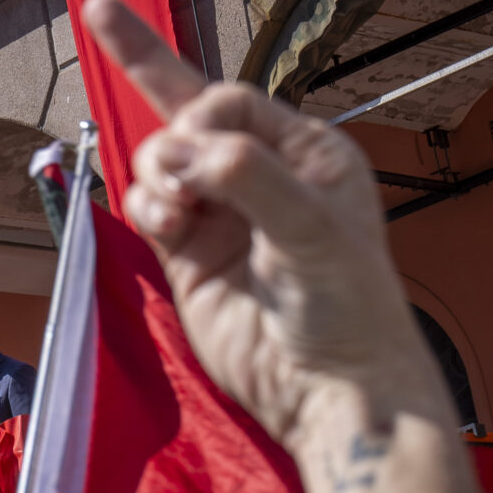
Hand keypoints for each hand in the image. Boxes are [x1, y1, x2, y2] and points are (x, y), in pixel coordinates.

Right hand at [82, 0, 439, 443]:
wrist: (324, 388)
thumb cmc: (346, 305)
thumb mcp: (310, 227)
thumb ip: (247, 175)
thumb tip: (174, 152)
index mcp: (304, 152)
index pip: (232, 104)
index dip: (201, 116)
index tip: (192, 147)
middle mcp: (259, 174)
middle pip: (189, 118)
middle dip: (167, 128)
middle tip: (160, 150)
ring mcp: (218, 214)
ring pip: (161, 163)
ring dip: (155, 175)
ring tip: (175, 211)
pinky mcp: (186, 253)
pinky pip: (148, 208)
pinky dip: (146, 209)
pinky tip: (167, 227)